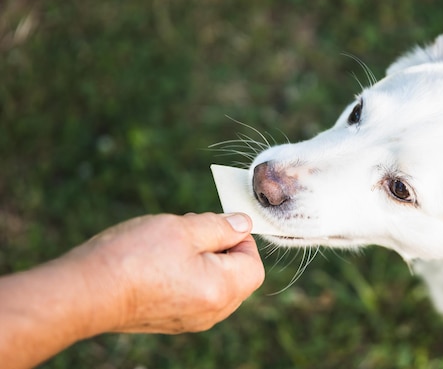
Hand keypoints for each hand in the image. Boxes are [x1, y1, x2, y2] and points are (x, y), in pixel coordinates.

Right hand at [65, 212, 264, 333]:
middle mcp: (212, 312)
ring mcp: (192, 321)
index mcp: (222, 290)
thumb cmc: (134, 257)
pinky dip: (188, 276)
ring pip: (215, 285)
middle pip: (237, 277)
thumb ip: (220, 227)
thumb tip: (243, 225)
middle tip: (191, 231)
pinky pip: (195, 295)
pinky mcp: (172, 321)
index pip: (253, 263)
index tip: (215, 225)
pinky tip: (160, 263)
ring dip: (203, 261)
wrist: (85, 292)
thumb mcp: (184, 229)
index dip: (240, 239)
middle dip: (221, 249)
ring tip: (172, 245)